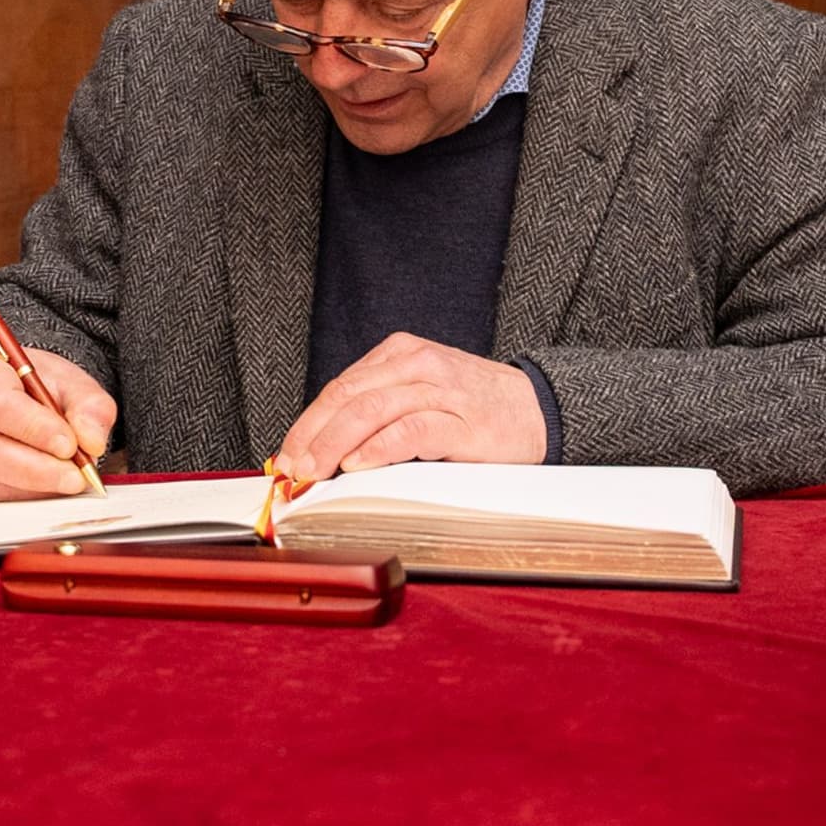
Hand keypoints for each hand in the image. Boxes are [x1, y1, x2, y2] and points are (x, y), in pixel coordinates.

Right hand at [0, 344, 116, 498]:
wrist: (14, 392)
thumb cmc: (37, 382)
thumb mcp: (69, 379)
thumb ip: (89, 404)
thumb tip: (91, 441)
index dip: (34, 429)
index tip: (69, 445)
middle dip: (39, 468)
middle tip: (77, 475)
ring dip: (35, 484)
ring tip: (70, 479)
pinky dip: (25, 493)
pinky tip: (50, 485)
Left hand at [277, 333, 544, 481]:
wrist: (538, 410)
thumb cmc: (474, 410)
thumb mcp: (420, 394)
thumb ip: (378, 410)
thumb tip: (323, 448)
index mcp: (400, 354)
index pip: (340, 387)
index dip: (307, 423)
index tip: (286, 455)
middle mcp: (416, 364)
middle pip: (347, 396)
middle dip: (311, 435)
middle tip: (291, 468)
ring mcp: (440, 390)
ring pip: (371, 410)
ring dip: (334, 444)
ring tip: (314, 471)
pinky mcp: (462, 421)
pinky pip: (410, 430)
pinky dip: (378, 448)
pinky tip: (358, 463)